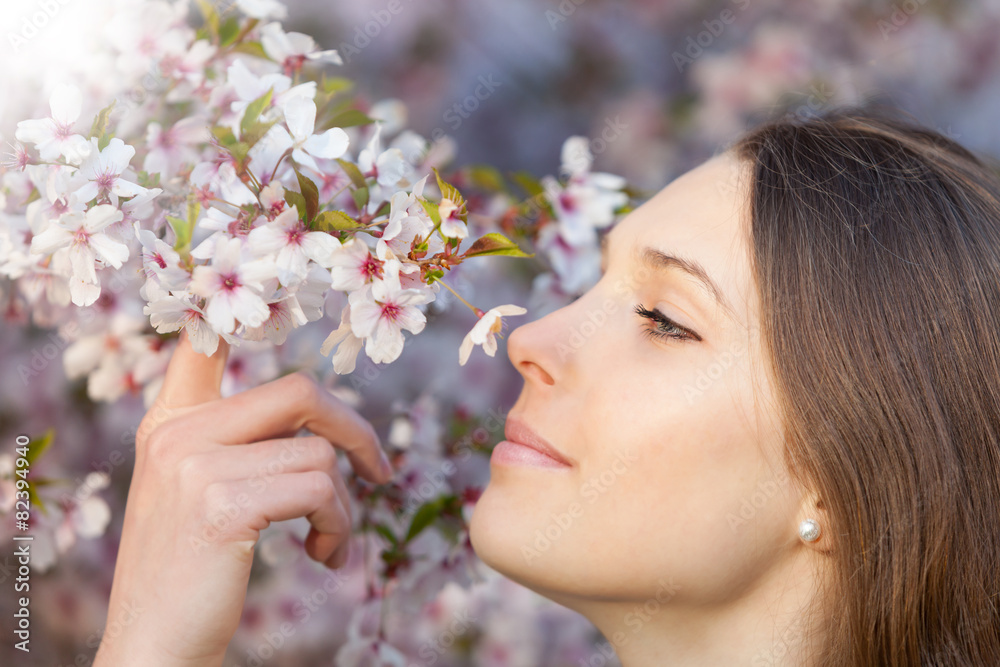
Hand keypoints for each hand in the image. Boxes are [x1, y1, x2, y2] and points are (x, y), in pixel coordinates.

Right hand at [94, 330, 392, 665]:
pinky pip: (319, 490)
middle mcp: (178, 431)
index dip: (241, 308)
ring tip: (326, 542)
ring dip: (342, 506)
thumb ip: (244, 443)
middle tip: (378, 473)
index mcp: (172, 421)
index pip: (203, 342)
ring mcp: (195, 463)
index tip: (274, 277)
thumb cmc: (195, 571)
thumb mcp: (203, 492)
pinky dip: (338, 526)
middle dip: (355, 432)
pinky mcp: (222, 503)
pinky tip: (321, 558)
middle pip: (301, 393)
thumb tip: (325, 426)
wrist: (156, 645)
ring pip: (319, 453)